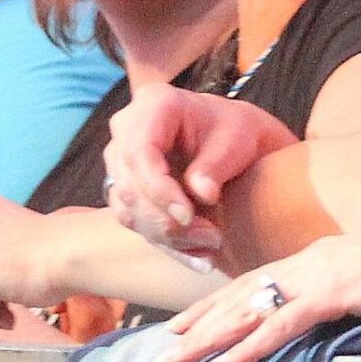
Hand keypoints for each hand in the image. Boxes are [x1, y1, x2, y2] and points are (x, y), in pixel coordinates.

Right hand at [104, 85, 298, 253]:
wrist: (238, 144)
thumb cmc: (239, 132)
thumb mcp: (239, 139)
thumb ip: (217, 164)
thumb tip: (202, 194)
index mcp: (154, 104)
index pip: (139, 151)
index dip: (158, 188)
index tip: (188, 215)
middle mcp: (127, 129)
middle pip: (129, 184)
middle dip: (167, 219)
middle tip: (213, 238)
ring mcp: (121, 161)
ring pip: (129, 209)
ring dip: (169, 236)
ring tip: (212, 247)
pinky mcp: (125, 190)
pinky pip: (135, 223)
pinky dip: (167, 244)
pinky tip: (199, 256)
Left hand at [152, 219, 360, 361]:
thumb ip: (341, 295)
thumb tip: (331, 314)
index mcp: (310, 261)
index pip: (251, 283)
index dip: (214, 303)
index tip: (183, 323)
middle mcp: (302, 264)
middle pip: (237, 296)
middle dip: (197, 323)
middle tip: (162, 349)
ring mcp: (313, 278)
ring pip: (246, 311)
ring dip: (207, 339)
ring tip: (173, 361)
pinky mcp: (329, 295)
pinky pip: (280, 325)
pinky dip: (248, 346)